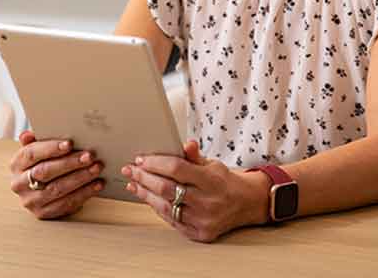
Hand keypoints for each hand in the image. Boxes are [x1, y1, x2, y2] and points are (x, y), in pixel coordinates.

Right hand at [8, 130, 104, 219]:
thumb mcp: (38, 148)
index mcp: (17, 164)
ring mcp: (30, 201)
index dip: (51, 148)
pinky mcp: (43, 213)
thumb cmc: (43, 162)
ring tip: (96, 168)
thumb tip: (28, 135)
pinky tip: (96, 184)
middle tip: (89, 156)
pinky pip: (65, 204)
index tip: (70, 144)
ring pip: (57, 189)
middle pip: (46, 172)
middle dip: (70, 163)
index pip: (31, 154)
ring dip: (80, 178)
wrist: (42, 187)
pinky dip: (84, 193)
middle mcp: (19, 184)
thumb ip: (36, 139)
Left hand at [121, 140, 269, 241]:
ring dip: (145, 194)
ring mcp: (203, 220)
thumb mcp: (213, 163)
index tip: (141, 159)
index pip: (177, 169)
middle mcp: (207, 202)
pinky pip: (172, 220)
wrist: (247, 204)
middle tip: (130, 170)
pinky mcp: (199, 233)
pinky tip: (148, 198)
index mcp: (212, 180)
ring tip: (133, 184)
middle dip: (144, 177)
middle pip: (166, 189)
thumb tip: (185, 144)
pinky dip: (157, 208)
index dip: (156, 163)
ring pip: (165, 207)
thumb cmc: (226, 181)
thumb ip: (195, 156)